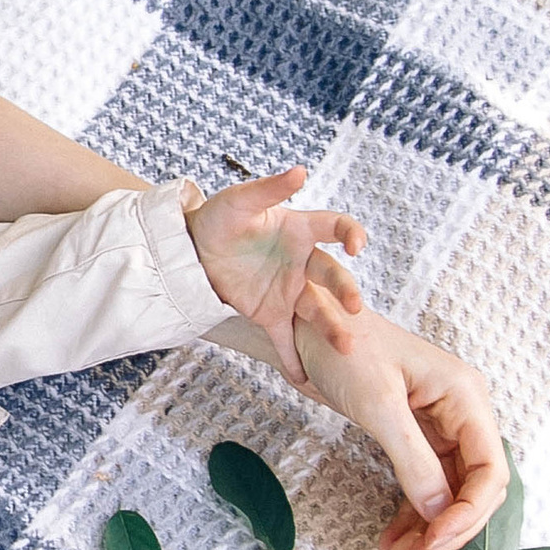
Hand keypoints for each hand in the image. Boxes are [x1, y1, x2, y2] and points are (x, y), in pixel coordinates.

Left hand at [189, 168, 367, 386]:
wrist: (192, 249)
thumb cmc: (219, 218)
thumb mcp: (239, 200)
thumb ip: (269, 188)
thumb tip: (301, 170)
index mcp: (299, 229)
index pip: (335, 228)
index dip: (351, 234)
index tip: (356, 245)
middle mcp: (301, 261)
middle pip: (332, 276)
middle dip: (346, 291)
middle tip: (355, 307)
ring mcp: (289, 289)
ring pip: (317, 311)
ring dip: (332, 329)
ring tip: (346, 348)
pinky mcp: (270, 313)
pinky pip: (286, 338)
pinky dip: (294, 358)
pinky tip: (305, 379)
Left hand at [289, 278, 506, 549]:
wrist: (304, 321)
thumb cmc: (342, 346)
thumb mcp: (378, 404)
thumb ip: (412, 459)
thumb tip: (440, 511)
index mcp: (465, 397)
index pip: (491, 469)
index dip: (469, 512)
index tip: (436, 540)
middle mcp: (461, 413)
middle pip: (475, 488)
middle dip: (449, 528)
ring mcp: (438, 427)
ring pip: (449, 493)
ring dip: (429, 529)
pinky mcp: (413, 436)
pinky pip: (424, 485)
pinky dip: (411, 515)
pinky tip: (392, 541)